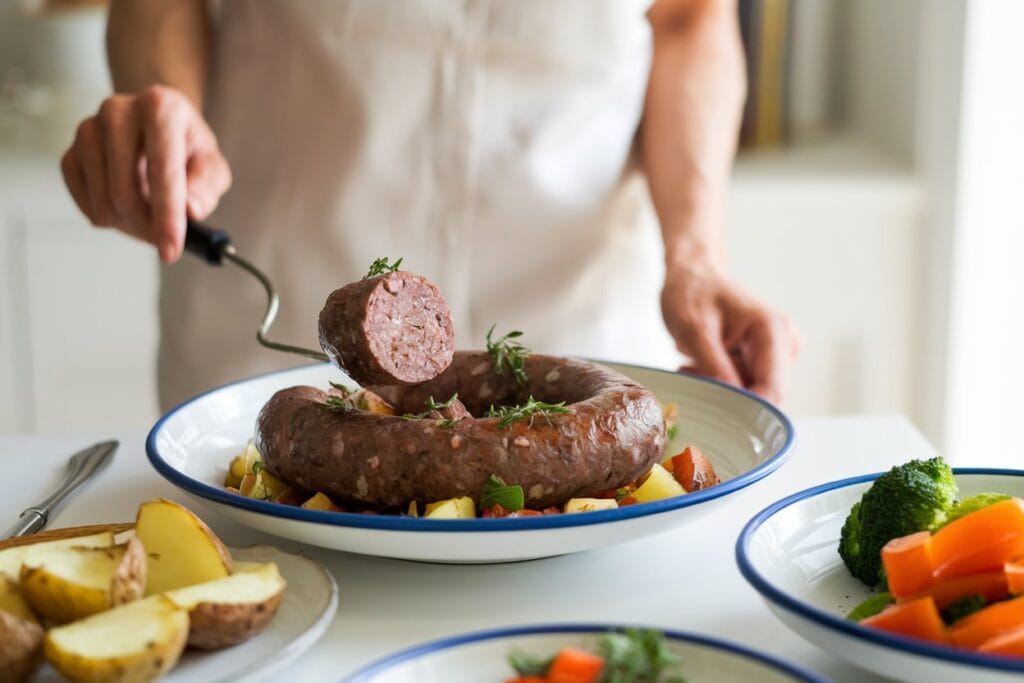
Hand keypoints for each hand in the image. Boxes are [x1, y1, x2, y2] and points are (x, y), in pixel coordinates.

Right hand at [60, 85, 231, 262]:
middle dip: (147, 227)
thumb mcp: (211, 166)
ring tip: (150, 215)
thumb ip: (207, 187)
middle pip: (125, 192)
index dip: (167, 216)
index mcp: (160, 107)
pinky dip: (108, 217)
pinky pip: (85, 203)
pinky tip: (127, 207)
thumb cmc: (187, 148)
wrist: (157, 127)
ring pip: (103, 202)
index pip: (162, 170)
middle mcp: (117, 111)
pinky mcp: (70, 151)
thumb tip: (191, 211)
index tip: (170, 251)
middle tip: (165, 239)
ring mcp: (88, 130)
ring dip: (129, 224)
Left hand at [661, 262, 799, 403]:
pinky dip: (716, 383)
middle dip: (727, 396)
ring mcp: (773, 354)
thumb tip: (731, 401)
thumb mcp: (694, 329)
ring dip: (718, 388)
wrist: (691, 276)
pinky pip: (741, 387)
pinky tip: (696, 364)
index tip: (711, 406)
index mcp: (773, 330)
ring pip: (750, 395)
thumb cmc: (691, 293)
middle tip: (690, 376)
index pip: (773, 389)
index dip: (747, 409)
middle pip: (763, 395)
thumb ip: (714, 365)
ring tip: (690, 365)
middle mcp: (782, 344)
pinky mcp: (760, 361)